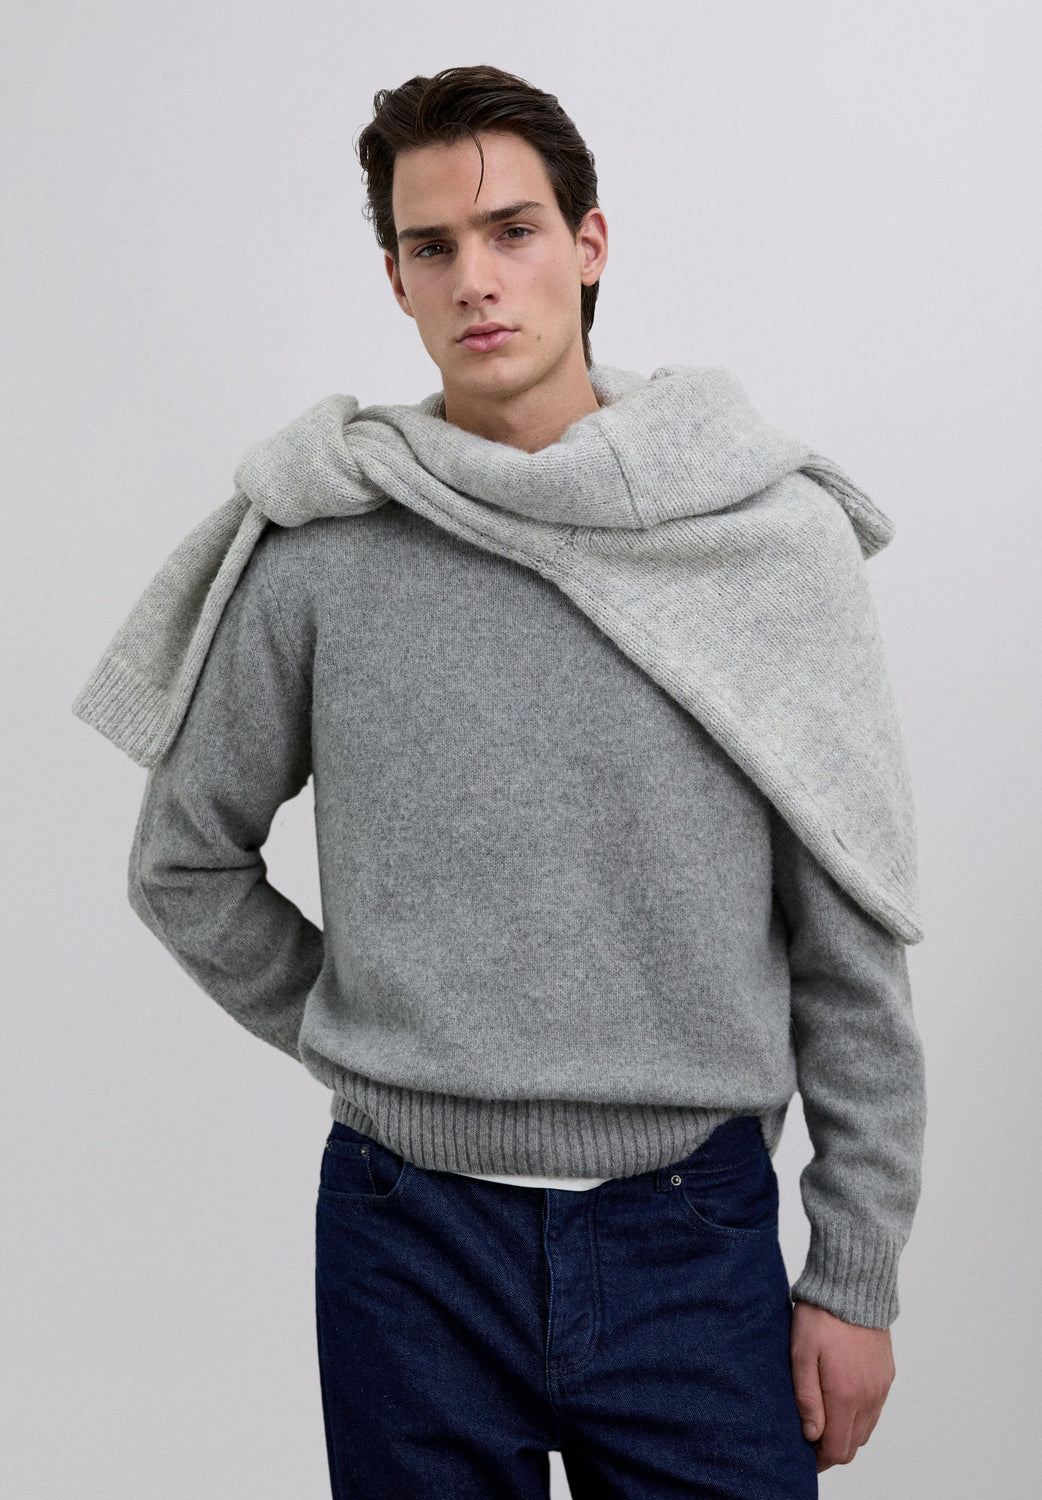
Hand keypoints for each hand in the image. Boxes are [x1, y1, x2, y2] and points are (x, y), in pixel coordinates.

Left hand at [789, 1299, 895, 1471]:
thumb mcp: (801, 1354)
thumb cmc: (821, 1316)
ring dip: (846, 1432)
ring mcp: (881, 1387)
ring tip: (822, 1417)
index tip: (803, 1451)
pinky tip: (840, 1399)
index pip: (837, 1449)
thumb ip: (807, 1398)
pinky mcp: (887, 1375)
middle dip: (831, 1449)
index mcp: (846, 1395)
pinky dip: (859, 1415)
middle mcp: (869, 1397)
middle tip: (809, 1435)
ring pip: (865, 1430)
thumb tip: (811, 1435)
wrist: (853, 1285)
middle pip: (853, 1445)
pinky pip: (875, 1410)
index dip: (819, 1459)